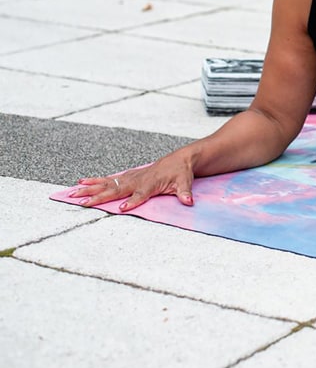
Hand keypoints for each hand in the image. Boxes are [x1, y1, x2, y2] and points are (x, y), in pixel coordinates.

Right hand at [68, 153, 194, 211]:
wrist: (180, 158)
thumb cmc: (181, 171)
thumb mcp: (186, 182)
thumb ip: (185, 192)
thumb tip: (189, 201)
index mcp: (151, 183)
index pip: (140, 194)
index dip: (133, 201)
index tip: (122, 209)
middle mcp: (138, 180)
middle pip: (116, 189)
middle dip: (99, 196)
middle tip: (82, 202)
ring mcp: (131, 177)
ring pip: (108, 183)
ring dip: (90, 188)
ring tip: (73, 192)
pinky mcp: (128, 176)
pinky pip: (109, 179)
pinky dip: (95, 181)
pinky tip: (81, 183)